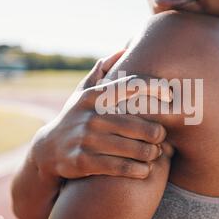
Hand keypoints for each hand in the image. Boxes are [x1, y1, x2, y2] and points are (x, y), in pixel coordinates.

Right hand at [31, 51, 173, 180]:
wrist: (48, 149)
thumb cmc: (77, 116)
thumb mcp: (84, 91)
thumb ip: (103, 70)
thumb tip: (124, 48)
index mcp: (96, 95)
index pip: (133, 85)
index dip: (156, 88)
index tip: (170, 96)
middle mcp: (91, 115)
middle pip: (141, 124)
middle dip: (158, 133)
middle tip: (162, 137)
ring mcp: (86, 138)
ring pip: (135, 148)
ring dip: (151, 153)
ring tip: (156, 153)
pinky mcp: (83, 160)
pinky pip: (121, 167)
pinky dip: (138, 170)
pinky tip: (145, 170)